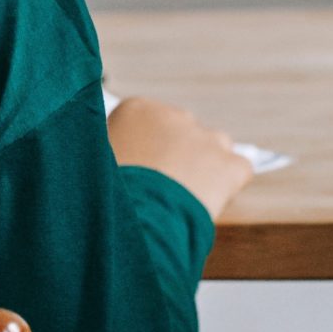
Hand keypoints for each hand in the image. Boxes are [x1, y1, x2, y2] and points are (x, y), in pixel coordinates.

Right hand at [106, 97, 253, 221]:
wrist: (139, 221)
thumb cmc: (110, 196)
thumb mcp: (95, 163)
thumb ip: (109, 149)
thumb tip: (115, 156)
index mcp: (136, 110)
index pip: (145, 124)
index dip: (144, 151)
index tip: (139, 172)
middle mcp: (174, 115)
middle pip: (180, 133)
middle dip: (175, 157)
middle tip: (161, 189)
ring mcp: (206, 138)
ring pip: (212, 148)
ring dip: (203, 167)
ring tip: (184, 198)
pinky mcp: (231, 164)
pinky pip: (237, 170)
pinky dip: (228, 186)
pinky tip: (206, 203)